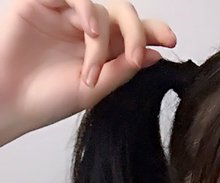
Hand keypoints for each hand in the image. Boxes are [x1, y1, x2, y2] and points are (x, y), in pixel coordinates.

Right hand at [0, 0, 176, 142]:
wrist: (8, 103)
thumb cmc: (44, 100)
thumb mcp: (93, 90)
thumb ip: (121, 70)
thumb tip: (154, 55)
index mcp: (100, 50)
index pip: (131, 33)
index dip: (152, 32)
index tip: (171, 41)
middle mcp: (85, 30)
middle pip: (122, 14)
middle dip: (136, 32)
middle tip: (136, 56)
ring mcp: (64, 15)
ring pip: (100, 8)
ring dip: (103, 39)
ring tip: (91, 71)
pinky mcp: (40, 2)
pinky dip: (87, 9)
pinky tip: (90, 33)